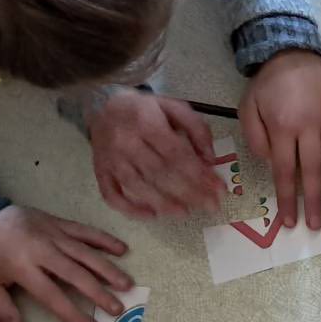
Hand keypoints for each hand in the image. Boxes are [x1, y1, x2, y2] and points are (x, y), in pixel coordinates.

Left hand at [0, 206, 130, 321]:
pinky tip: (123, 249)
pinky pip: (85, 231)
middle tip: (118, 309)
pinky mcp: (58, 222)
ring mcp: (53, 233)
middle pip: (76, 274)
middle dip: (99, 293)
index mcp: (21, 266)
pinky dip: (104, 239)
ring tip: (128, 285)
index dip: (73, 313)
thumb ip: (1, 306)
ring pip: (86, 253)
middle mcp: (42, 249)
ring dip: (109, 269)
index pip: (52, 295)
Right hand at [89, 88, 220, 218]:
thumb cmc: (145, 110)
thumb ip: (197, 129)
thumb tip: (210, 160)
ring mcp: (110, 158)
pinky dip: (129, 208)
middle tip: (210, 207)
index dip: (200, 175)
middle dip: (188, 193)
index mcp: (146, 122)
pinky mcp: (100, 170)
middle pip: (159, 172)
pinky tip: (151, 216)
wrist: (102, 105)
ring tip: (185, 213)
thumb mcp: (175, 108)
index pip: (177, 153)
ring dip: (162, 203)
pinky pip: (111, 194)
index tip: (220, 190)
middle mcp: (125, 140)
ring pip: (136, 185)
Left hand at [240, 50, 320, 230]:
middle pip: (311, 171)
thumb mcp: (248, 107)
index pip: (285, 171)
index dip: (287, 197)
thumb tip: (272, 166)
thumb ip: (255, 138)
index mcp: (282, 127)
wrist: (289, 51)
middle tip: (316, 225)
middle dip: (313, 201)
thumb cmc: (267, 84)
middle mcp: (308, 126)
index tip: (290, 220)